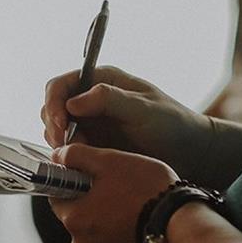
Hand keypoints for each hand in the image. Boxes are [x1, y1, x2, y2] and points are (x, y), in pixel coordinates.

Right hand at [41, 66, 209, 174]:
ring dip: (60, 142)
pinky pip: (69, 147)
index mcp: (102, 80)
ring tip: (79, 155)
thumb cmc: (172, 124)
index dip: (54, 103)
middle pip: (53, 107)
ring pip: (57, 129)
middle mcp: (92, 99)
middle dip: (53, 126)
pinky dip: (68, 155)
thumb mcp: (144, 109)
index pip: (62, 84)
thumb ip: (109, 100)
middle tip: (66, 146)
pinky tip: (84, 162)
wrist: (188, 152)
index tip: (62, 126)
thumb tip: (74, 102)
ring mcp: (91, 122)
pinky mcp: (94, 144)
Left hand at [50, 143, 178, 242]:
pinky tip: (142, 230)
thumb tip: (57, 155)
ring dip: (109, 227)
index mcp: (74, 218)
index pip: (59, 198)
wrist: (182, 226)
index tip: (93, 179)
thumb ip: (78, 155)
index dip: (74, 185)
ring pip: (97, 238)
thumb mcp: (111, 161)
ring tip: (136, 212)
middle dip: (93, 206)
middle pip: (79, 219)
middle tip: (121, 192)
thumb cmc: (146, 189)